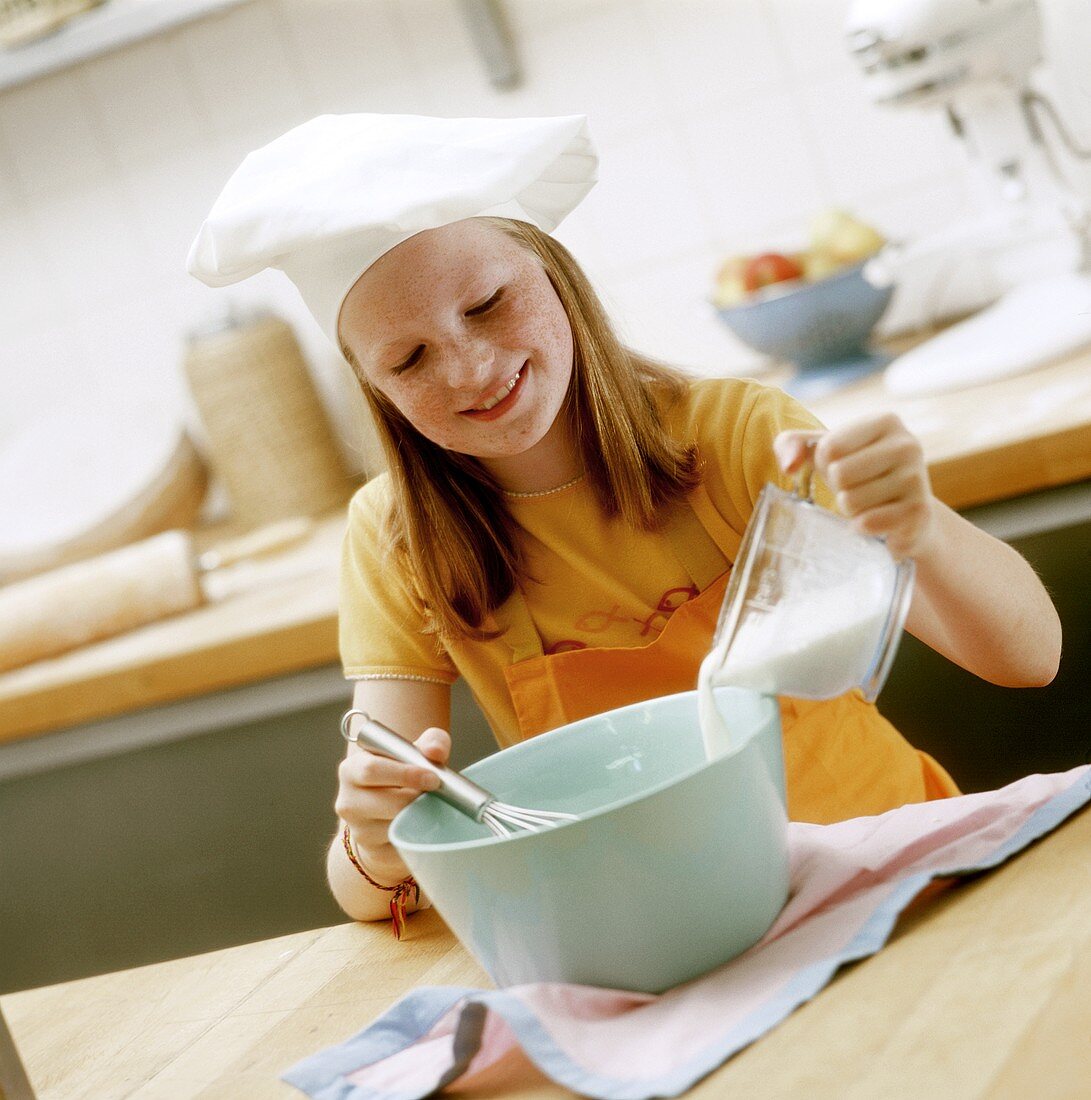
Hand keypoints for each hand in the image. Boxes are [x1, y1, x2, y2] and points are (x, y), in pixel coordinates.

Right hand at [334, 725, 448, 883]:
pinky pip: (402, 844)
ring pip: (394, 825)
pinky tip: (421, 823)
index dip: (406, 773)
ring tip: (428, 805)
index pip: (371, 770)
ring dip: (418, 816)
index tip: (433, 777)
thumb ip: (431, 742)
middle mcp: (348, 801)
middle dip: (416, 797)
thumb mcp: (415, 753)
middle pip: (385, 801)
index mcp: (351, 769)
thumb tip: (435, 751)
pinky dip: (418, 834)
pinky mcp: (374, 851)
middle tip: (437, 792)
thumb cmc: (403, 777)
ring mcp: (358, 829)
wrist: (389, 813)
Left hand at [774, 414, 938, 558]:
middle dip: (838, 488)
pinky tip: (878, 520)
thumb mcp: (820, 452)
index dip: (825, 464)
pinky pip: (866, 523)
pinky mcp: (918, 513)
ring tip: (868, 502)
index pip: (829, 448)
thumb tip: (789, 466)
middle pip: (839, 474)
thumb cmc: (855, 474)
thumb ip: (790, 444)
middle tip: (857, 487)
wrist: (902, 513)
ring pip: (851, 501)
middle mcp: (908, 445)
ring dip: (850, 508)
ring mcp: (917, 479)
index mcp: (886, 421)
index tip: (845, 465)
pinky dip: (861, 526)